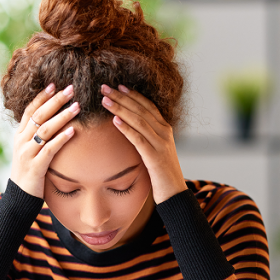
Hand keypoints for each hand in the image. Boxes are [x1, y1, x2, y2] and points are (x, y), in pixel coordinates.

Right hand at [10, 83, 80, 197]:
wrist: (20, 197)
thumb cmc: (30, 172)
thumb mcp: (30, 151)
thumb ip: (38, 136)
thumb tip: (54, 120)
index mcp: (20, 135)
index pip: (30, 110)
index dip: (42, 97)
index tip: (54, 85)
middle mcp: (21, 141)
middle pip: (39, 116)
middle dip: (55, 101)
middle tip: (71, 89)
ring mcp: (27, 153)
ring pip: (45, 130)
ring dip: (62, 117)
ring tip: (77, 106)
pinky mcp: (35, 167)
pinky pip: (49, 149)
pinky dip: (61, 139)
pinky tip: (73, 131)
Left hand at [102, 84, 185, 203]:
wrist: (175, 193)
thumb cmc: (161, 173)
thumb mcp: (155, 150)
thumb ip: (146, 137)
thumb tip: (127, 127)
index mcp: (165, 129)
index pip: (148, 106)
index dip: (132, 95)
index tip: (117, 86)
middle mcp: (165, 132)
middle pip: (141, 109)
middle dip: (121, 97)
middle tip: (104, 87)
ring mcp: (161, 144)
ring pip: (139, 121)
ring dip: (120, 109)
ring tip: (105, 100)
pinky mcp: (155, 157)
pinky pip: (139, 139)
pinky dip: (126, 129)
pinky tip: (115, 121)